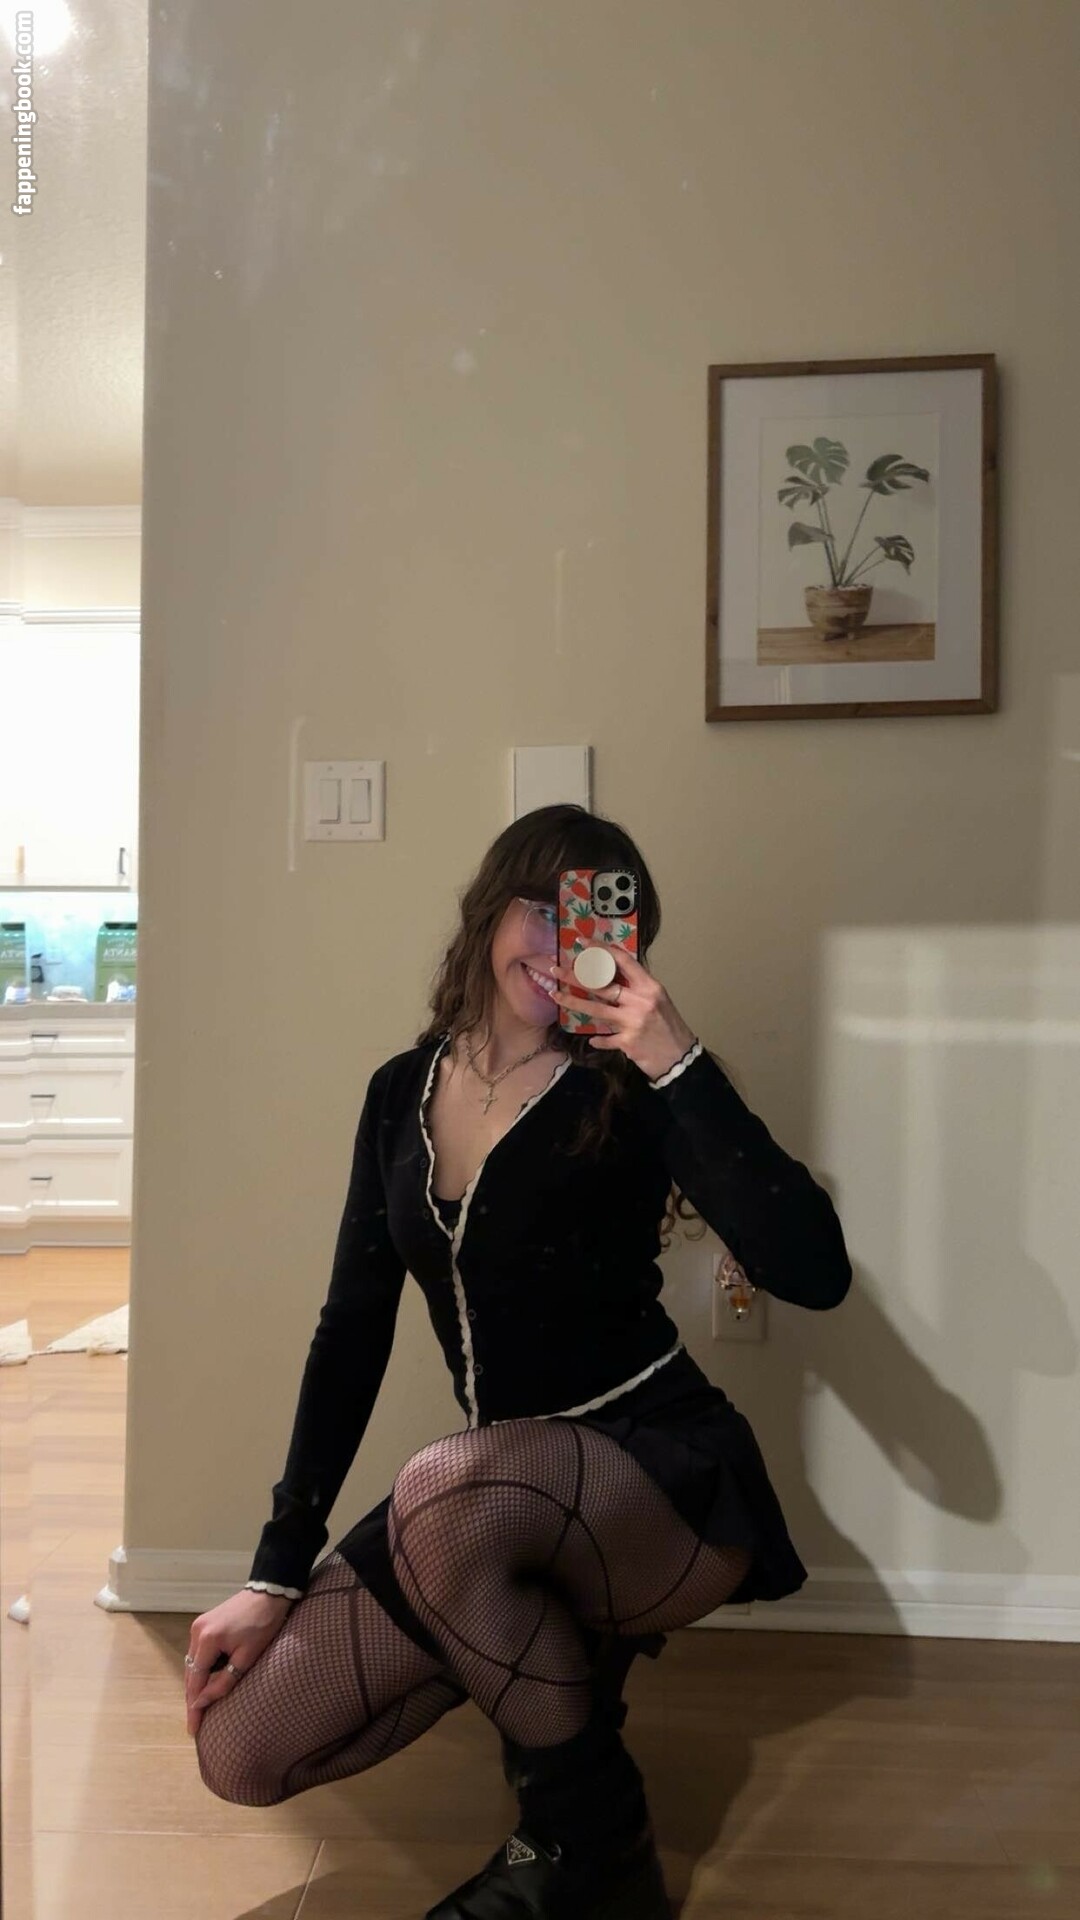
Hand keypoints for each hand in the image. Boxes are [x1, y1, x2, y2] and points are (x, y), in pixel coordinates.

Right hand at [184, 1589, 293, 1737]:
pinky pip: (198, 1653)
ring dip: (197, 1684)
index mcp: (206, 1640)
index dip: (194, 1707)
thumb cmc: (263, 1625)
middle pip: (191, 1674)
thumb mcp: (247, 1657)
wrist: (268, 1593)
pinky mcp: (204, 1624)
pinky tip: (208, 1682)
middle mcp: (196, 1632)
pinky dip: (202, 1669)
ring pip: (193, 1664)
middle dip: (193, 1698)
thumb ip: (223, 1681)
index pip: (196, 1682)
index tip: (193, 1730)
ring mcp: (198, 1626)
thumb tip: (202, 1702)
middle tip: (196, 1724)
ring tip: (202, 1707)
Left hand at [550, 947, 697, 1081]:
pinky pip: (605, 1038)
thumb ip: (637, 988)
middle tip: (555, 970)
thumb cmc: (668, 1026)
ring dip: (573, 1002)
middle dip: (575, 976)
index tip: (582, 942)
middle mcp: (640, 1001)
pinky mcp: (627, 1041)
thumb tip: (611, 976)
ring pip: (595, 1009)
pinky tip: (592, 1039)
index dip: (601, 949)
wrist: (680, 1057)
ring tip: (555, 996)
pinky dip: (598, 1040)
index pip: (622, 960)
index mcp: (649, 986)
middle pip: (601, 985)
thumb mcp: (658, 1000)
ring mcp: (632, 1021)